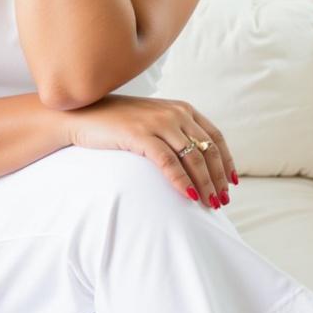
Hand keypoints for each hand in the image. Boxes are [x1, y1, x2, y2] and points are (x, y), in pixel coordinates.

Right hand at [63, 94, 238, 209]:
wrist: (81, 115)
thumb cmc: (116, 122)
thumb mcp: (152, 120)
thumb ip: (174, 131)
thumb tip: (196, 160)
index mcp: (181, 108)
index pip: (215, 137)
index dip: (227, 161)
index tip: (231, 182)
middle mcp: (175, 112)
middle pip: (209, 150)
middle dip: (218, 178)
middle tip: (222, 201)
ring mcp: (158, 122)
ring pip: (193, 158)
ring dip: (205, 184)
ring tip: (209, 204)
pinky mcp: (140, 134)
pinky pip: (168, 162)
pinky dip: (181, 181)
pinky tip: (187, 196)